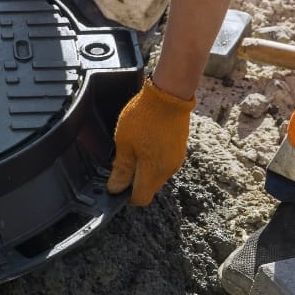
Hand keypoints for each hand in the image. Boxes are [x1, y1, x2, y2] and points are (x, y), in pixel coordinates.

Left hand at [106, 78, 195, 205]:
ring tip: (130, 150)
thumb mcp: (124, 143)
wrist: (170, 95)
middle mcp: (168, 170)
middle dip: (133, 182)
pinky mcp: (179, 149)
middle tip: (118, 164)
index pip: (141, 198)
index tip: (115, 186)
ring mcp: (176, 160)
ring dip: (142, 170)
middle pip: (148, 188)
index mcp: (154, 171)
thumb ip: (121, 168)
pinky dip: (151, 160)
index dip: (126, 196)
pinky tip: (142, 144)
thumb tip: (115, 188)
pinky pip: (162, 163)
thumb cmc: (145, 117)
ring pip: (155, 175)